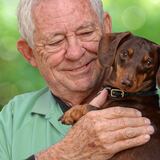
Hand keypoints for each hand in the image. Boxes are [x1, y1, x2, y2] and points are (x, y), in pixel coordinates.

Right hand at [36, 90, 153, 159]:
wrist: (70, 151)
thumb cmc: (78, 133)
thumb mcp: (85, 115)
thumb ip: (96, 102)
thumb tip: (104, 91)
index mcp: (94, 116)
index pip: (116, 111)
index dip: (130, 112)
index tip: (138, 113)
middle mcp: (99, 126)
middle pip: (124, 121)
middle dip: (138, 121)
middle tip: (147, 121)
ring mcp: (103, 138)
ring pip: (126, 132)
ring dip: (140, 130)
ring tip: (149, 129)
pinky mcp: (107, 150)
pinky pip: (124, 144)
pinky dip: (136, 140)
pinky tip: (144, 138)